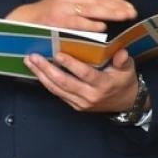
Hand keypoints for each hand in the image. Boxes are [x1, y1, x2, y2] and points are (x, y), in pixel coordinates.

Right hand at [9, 0, 135, 32]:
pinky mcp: (56, 20)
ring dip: (110, 13)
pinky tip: (102, 26)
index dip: (116, 0)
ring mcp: (61, 7)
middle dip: (117, 7)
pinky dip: (90, 24)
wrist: (26, 20)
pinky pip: (77, 22)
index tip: (131, 7)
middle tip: (132, 13)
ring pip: (91, 8)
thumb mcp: (71, 0)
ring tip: (124, 17)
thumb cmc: (52, 12)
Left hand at [25, 48, 142, 112]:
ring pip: (57, 89)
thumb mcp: (128, 69)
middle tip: (33, 57)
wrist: (125, 103)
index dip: (71, 65)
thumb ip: (122, 61)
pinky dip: (45, 82)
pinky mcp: (74, 105)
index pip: (85, 74)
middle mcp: (90, 96)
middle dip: (47, 69)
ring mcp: (80, 102)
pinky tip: (37, 71)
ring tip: (29, 62)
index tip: (58, 54)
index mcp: (104, 85)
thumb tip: (121, 53)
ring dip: (41, 75)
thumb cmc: (124, 81)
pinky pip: (57, 93)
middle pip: (64, 82)